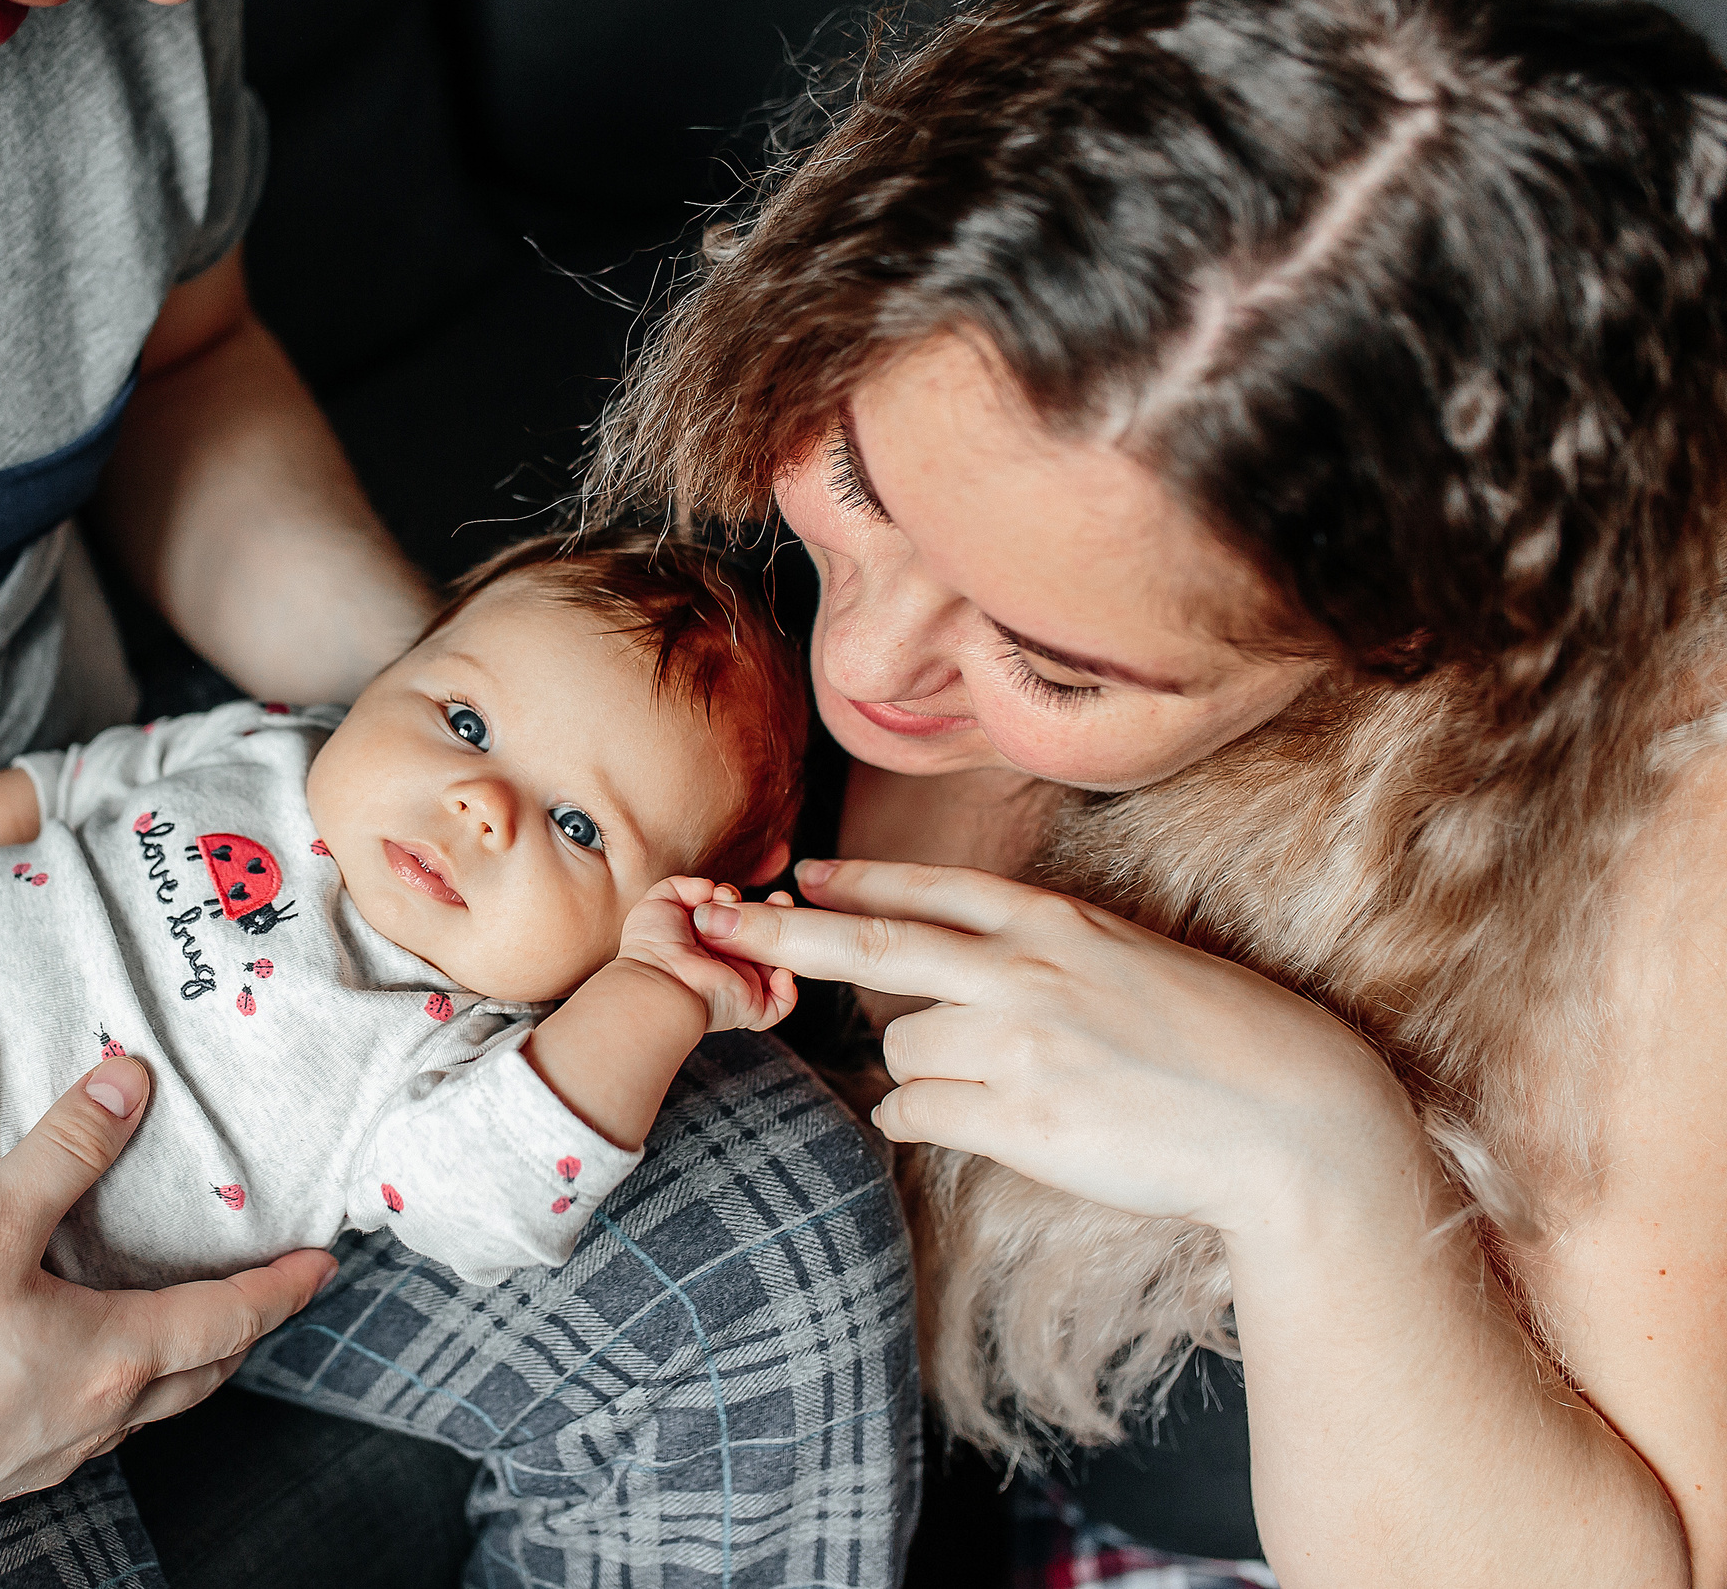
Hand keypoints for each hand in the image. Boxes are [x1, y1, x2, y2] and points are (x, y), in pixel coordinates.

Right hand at [0, 1057, 334, 1556]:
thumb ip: (63, 1150)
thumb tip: (129, 1080)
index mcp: (111, 1360)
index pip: (229, 1320)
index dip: (282, 1290)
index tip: (323, 1268)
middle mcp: (92, 1422)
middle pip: (198, 1377)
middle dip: (239, 1335)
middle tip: (264, 1298)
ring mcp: (41, 1459)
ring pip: (140, 1413)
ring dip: (174, 1370)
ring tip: (178, 1328)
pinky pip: (79, 1434)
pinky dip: (107, 1397)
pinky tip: (67, 1374)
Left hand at [618, 876, 800, 1034]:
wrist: (659, 976)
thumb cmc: (652, 943)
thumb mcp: (660, 901)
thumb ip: (683, 886)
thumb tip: (709, 887)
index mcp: (708, 941)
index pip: (740, 920)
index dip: (744, 902)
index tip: (730, 895)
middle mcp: (726, 962)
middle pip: (765, 939)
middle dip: (776, 915)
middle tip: (779, 899)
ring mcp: (739, 984)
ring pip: (778, 965)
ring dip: (789, 942)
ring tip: (785, 921)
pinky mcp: (748, 1005)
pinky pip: (779, 1004)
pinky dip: (788, 989)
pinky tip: (778, 966)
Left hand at [690, 860, 1423, 1236]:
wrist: (1290, 1117)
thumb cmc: (1217, 1038)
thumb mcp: (1127, 958)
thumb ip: (1037, 951)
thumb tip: (949, 971)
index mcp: (1054, 921)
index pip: (928, 890)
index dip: (854, 882)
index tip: (797, 876)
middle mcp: (1025, 969)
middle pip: (869, 944)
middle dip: (778, 934)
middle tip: (708, 919)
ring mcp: (1019, 1044)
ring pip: (902, 1046)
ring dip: (920, 1067)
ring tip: (996, 1086)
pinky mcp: (1020, 1120)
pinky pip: (918, 1111)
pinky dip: (918, 1117)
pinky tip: (958, 1122)